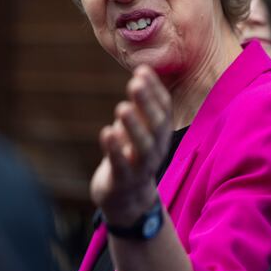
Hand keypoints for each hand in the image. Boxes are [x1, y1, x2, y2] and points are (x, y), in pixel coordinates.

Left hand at [90, 65, 172, 226]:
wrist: (127, 200)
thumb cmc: (130, 155)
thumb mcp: (138, 128)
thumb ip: (141, 104)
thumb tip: (142, 70)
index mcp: (160, 135)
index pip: (164, 109)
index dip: (155, 90)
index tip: (142, 70)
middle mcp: (155, 150)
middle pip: (156, 126)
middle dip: (147, 104)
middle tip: (134, 84)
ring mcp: (140, 167)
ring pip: (143, 147)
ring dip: (133, 126)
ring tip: (122, 107)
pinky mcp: (122, 181)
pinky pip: (121, 166)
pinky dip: (115, 150)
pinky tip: (107, 132)